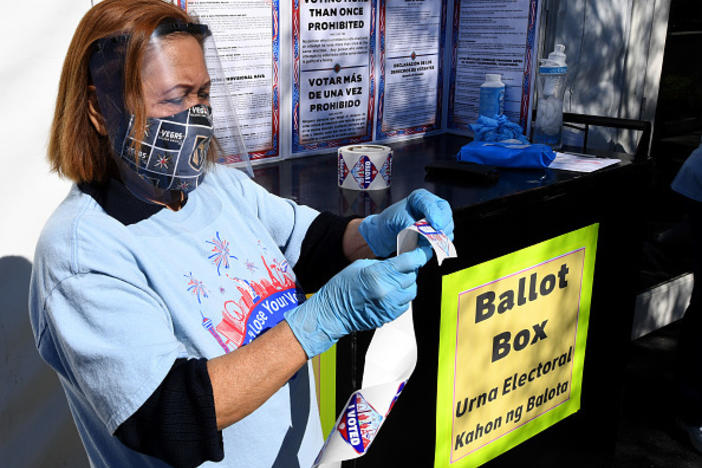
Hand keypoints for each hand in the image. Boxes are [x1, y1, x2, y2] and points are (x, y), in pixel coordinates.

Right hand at [284, 247, 430, 356]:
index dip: (419, 255)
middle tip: (402, 267)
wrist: (333, 312)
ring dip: (407, 284)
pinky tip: (391, 293)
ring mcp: (390, 305)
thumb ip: (384, 264)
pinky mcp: (390, 315)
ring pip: (411, 291)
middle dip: (410, 269)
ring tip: (395, 281)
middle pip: (412, 276)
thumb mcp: (361, 265)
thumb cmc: (342, 287)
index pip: (410, 262)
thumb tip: (400, 262)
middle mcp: (387, 290)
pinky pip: (405, 303)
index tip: (422, 252)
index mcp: (378, 273)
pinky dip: (402, 297)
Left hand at [358, 189, 453, 256]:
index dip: (435, 214)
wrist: (387, 231)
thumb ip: (409, 223)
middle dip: (442, 224)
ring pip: (448, 226)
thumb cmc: (390, 220)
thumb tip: (420, 231)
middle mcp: (431, 206)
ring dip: (440, 234)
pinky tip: (428, 244)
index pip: (431, 203)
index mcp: (419, 198)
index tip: (435, 225)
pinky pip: (445, 237)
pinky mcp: (438, 232)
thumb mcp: (396, 218)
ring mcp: (436, 219)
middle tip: (435, 234)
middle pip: (445, 212)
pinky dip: (439, 242)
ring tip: (426, 240)